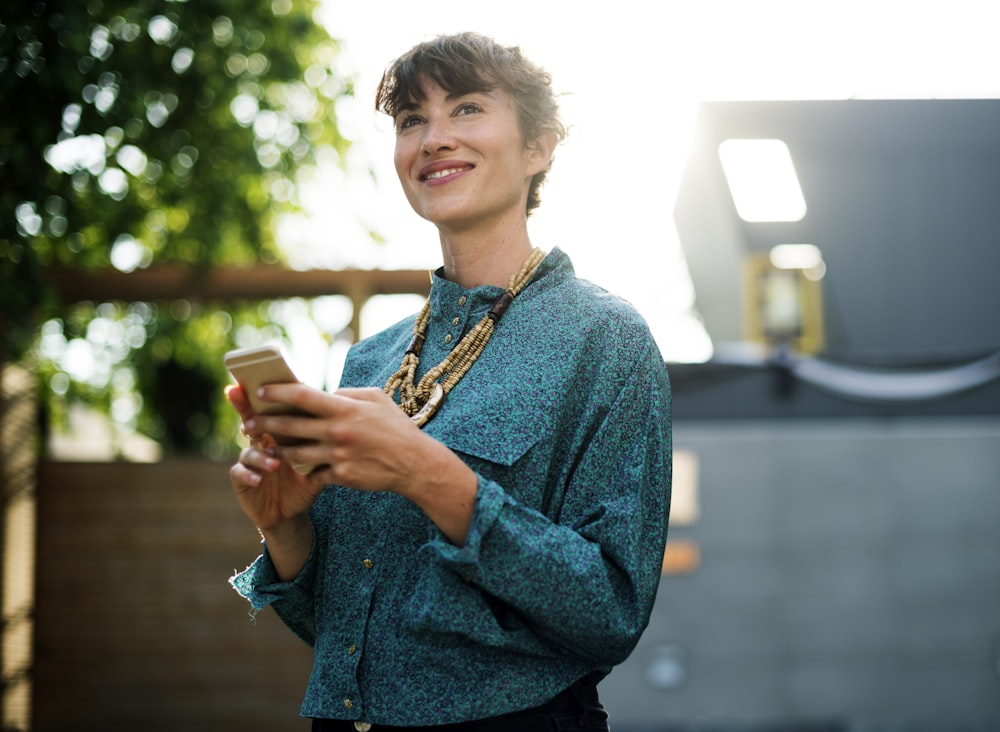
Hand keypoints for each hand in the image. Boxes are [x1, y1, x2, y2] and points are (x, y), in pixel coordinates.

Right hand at [225, 384, 323, 530]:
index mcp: (279, 433)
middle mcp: (260, 442)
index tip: (262, 382)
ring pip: (249, 450)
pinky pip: (239, 473)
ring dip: (261, 455)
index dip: (265, 396)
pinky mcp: (242, 479)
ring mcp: (249, 460)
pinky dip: (248, 474)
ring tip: (275, 463)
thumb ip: (326, 442)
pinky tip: (258, 478)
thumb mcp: (318, 461)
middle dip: (246, 410)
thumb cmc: (305, 481)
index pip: (272, 410)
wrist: (290, 512)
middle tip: (246, 404)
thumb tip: (348, 420)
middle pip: (251, 421)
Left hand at [247, 384, 478, 544]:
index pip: (301, 395)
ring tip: (264, 446)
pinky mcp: (340, 476)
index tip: (260, 391)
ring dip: (276, 449)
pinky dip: (303, 469)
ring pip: (294, 453)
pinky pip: (313, 473)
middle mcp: (337, 431)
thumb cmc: (395, 427)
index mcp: (344, 408)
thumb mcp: (376, 398)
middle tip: (248, 422)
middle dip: (264, 423)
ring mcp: (337, 455)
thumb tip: (326, 393)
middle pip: (289, 426)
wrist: (414, 463)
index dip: (276, 392)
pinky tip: (294, 467)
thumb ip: (348, 394)